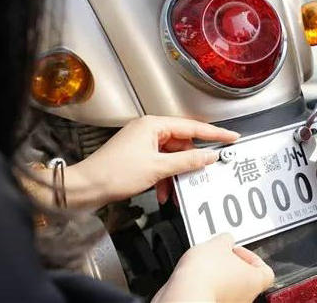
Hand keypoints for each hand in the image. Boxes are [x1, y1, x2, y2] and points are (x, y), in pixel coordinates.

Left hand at [65, 115, 238, 207]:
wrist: (85, 188)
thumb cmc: (113, 173)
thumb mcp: (157, 169)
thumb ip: (186, 162)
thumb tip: (208, 156)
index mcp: (153, 125)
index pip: (192, 127)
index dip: (214, 134)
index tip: (231, 137)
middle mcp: (148, 130)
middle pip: (182, 143)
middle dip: (190, 163)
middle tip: (205, 172)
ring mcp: (142, 143)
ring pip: (171, 156)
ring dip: (176, 175)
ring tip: (176, 190)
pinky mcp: (137, 156)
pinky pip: (161, 164)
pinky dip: (165, 178)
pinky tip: (165, 192)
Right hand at [153, 233, 273, 302]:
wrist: (184, 295)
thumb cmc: (206, 275)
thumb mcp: (218, 243)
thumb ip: (226, 239)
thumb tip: (225, 240)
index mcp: (254, 281)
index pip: (266, 271)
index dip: (252, 258)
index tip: (238, 250)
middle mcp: (245, 298)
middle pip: (245, 278)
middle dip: (231, 264)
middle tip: (219, 254)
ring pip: (228, 287)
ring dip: (218, 275)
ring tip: (204, 263)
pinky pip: (212, 294)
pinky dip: (206, 285)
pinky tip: (196, 276)